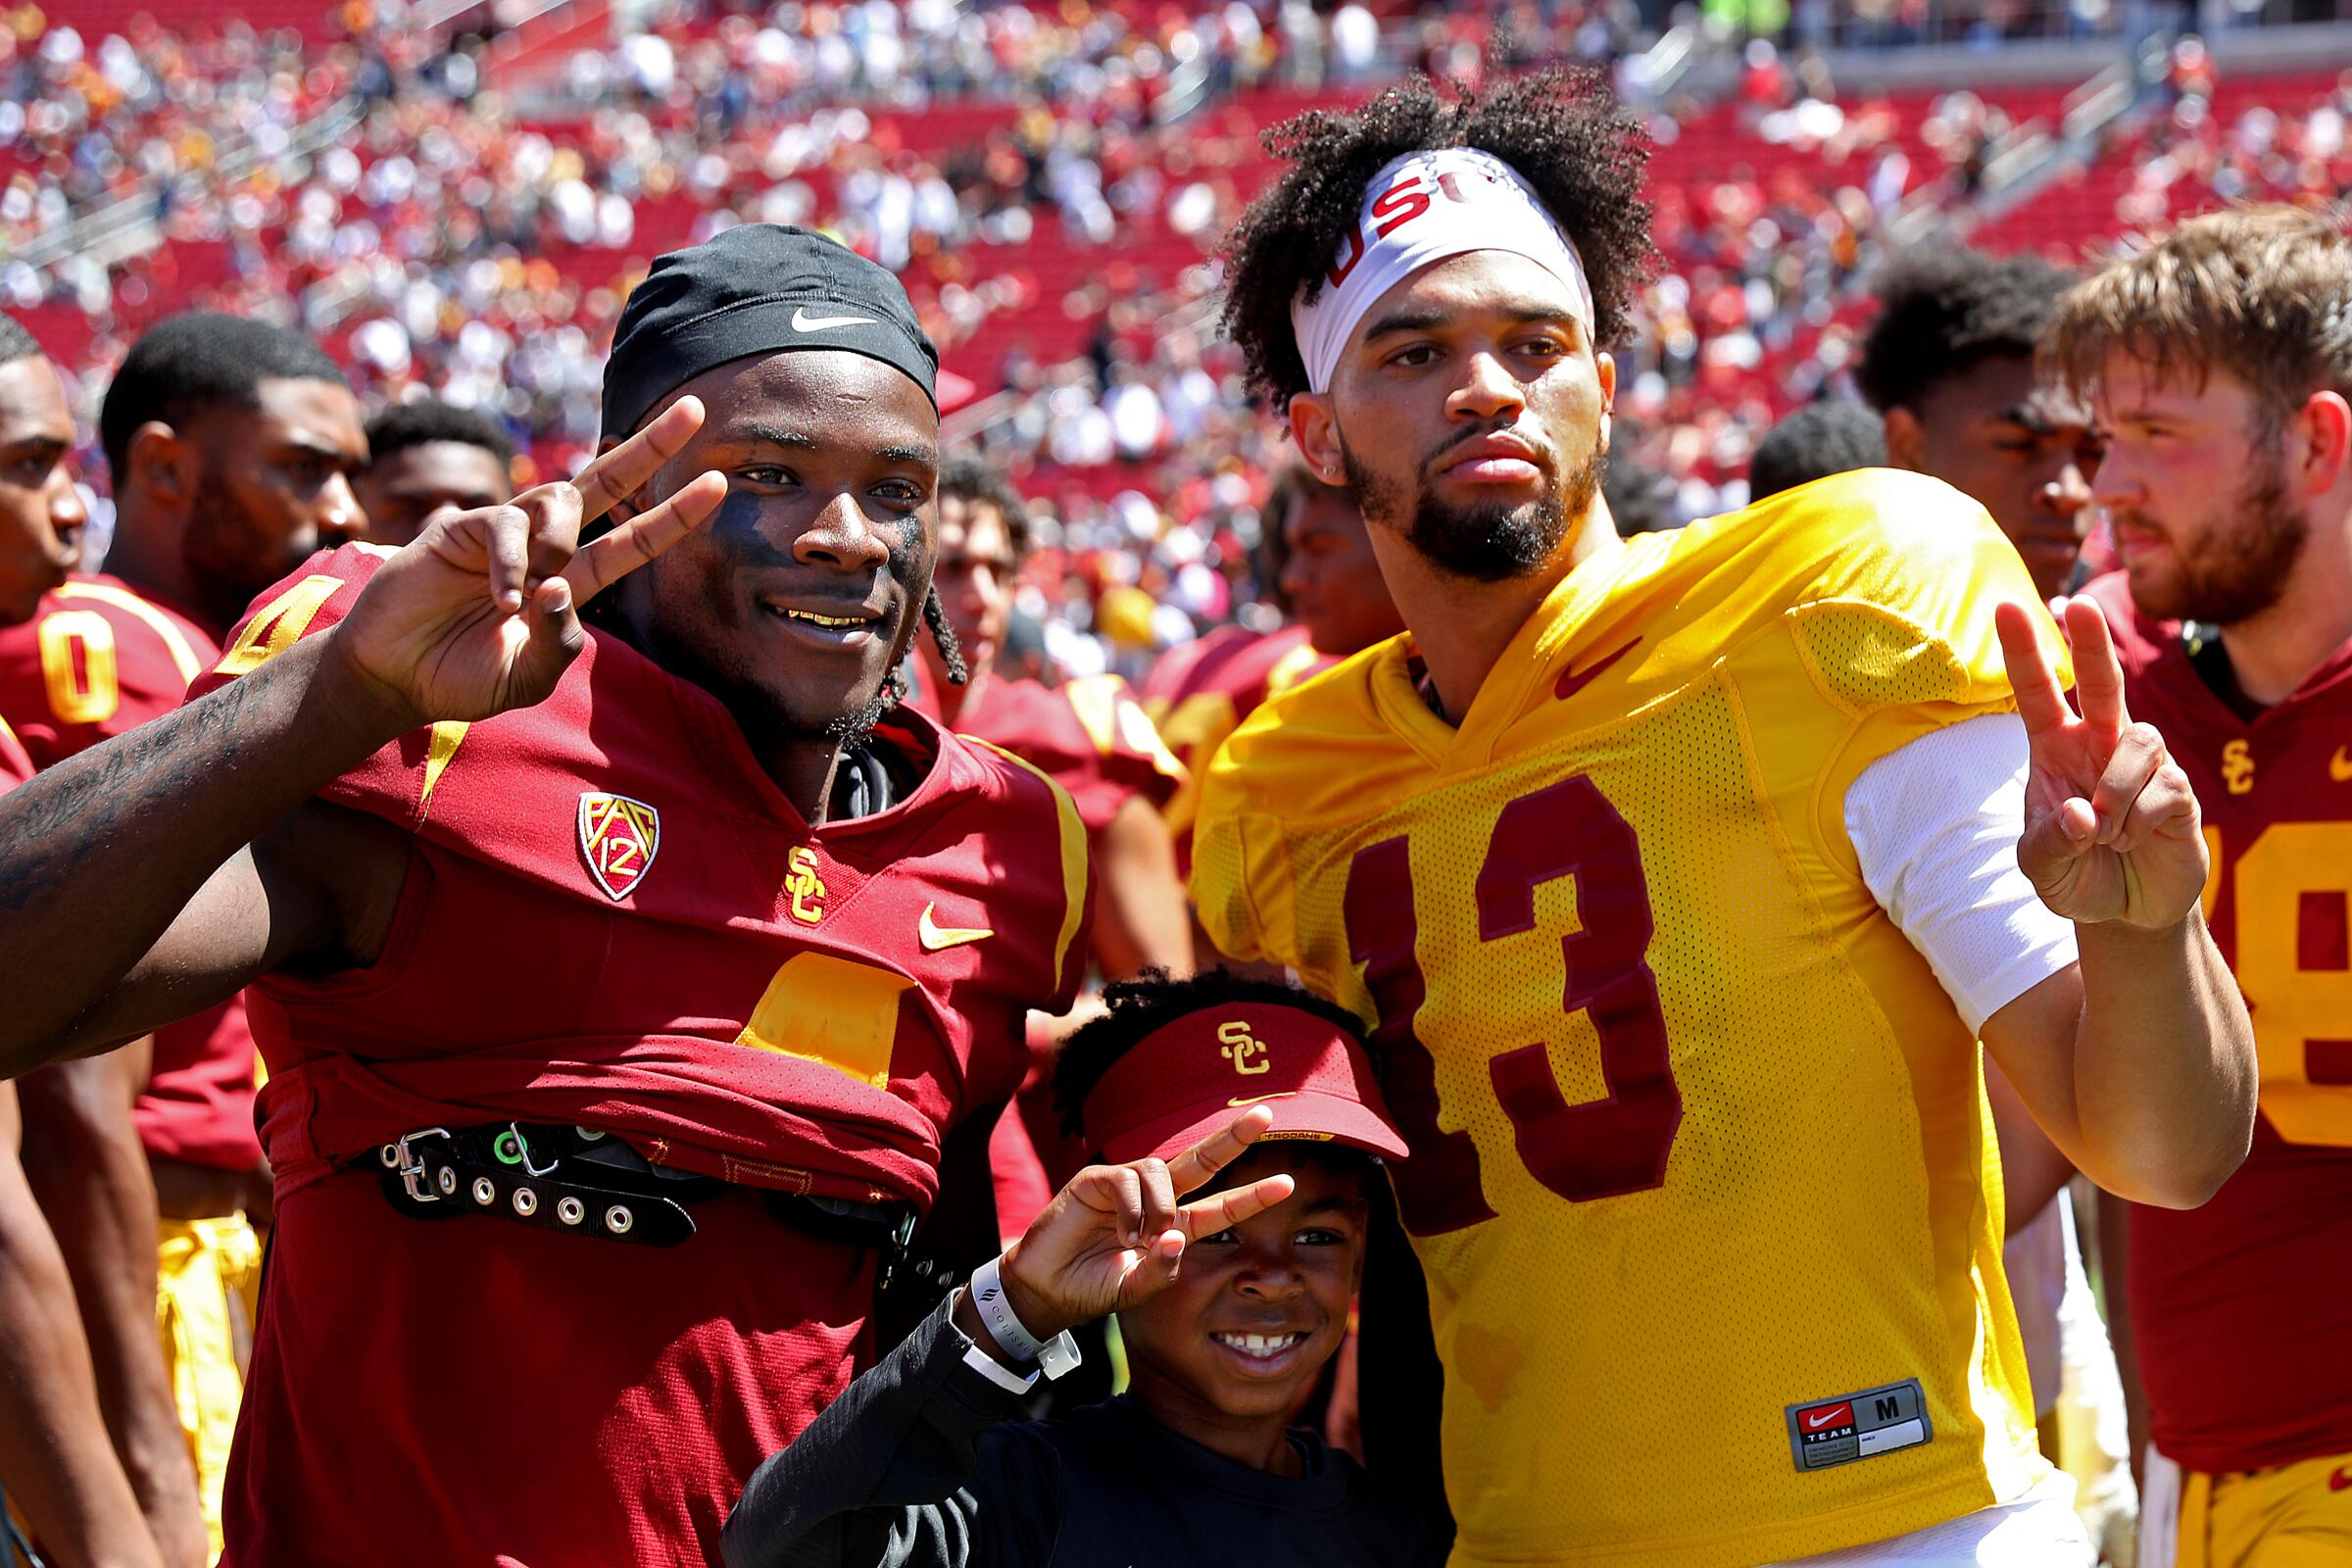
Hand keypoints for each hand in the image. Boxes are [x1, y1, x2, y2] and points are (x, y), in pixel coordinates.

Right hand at [330, 397, 727, 729]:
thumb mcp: (526, 677)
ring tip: (536, 588)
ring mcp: (502, 533)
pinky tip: (504, 602)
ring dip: (563, 538)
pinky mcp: (459, 527)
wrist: (394, 677)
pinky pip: (505, 526)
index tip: (716, 483)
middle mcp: (543, 548)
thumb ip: (558, 643)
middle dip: (650, 448)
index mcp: (570, 582)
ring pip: (560, 500)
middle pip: (605, 484)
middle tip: (695, 411)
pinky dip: (513, 565)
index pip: (631, 539)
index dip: (673, 514)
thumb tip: (564, 586)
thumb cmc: (461, 678)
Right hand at [992, 1106, 1293, 1341]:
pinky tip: (1125, 1234)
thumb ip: (1160, 1271)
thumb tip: (1178, 1236)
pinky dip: (1133, 1207)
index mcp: (1172, 1228)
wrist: (1044, 1288)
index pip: (1219, 1207)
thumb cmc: (1091, 1288)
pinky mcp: (1096, 1180)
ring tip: (1144, 1239)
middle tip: (1265, 1115)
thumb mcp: (1134, 1290)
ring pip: (1162, 1170)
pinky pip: (1128, 1179)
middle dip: (1232, 1138)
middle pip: (1200, 1161)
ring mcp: (1126, 1187)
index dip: (1252, 1196)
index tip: (1287, 1183)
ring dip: (1162, 1206)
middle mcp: (1154, 1201)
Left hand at [1996, 597, 2207, 928]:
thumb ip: (2050, 842)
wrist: (2125, 911)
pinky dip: (2139, 821)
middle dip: (2092, 642)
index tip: (2007, 607)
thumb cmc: (2075, 874)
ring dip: (2116, 793)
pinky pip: (2163, 788)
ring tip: (2107, 835)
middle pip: (2103, 681)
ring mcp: (2144, 762)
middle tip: (2081, 604)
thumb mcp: (2042, 866)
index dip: (2024, 652)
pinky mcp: (2179, 788)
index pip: (2037, 693)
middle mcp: (2099, 744)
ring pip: (2137, 741)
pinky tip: (2134, 840)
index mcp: (2054, 749)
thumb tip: (2082, 813)